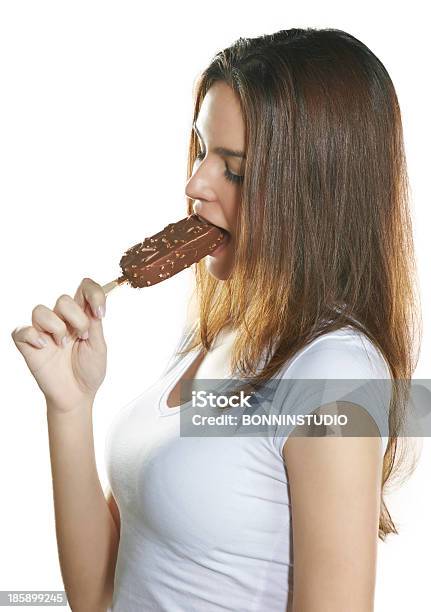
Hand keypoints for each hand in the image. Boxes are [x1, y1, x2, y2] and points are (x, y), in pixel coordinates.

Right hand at [11, 277, 107, 411]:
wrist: (77, 396)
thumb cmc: (88, 370)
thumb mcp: (99, 346)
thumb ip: (95, 324)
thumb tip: (92, 305)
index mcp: (81, 317)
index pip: (85, 288)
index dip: (93, 293)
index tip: (100, 313)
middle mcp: (61, 320)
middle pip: (63, 299)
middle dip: (77, 319)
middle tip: (82, 338)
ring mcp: (43, 331)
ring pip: (40, 310)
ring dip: (56, 329)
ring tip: (63, 346)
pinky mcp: (28, 345)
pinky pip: (23, 330)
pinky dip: (34, 337)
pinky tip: (45, 348)